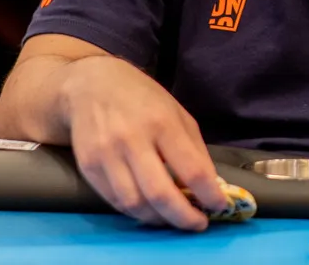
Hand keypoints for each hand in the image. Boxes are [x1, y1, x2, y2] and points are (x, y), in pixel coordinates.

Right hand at [64, 56, 225, 228]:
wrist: (91, 86)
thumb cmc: (142, 98)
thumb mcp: (177, 112)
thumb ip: (194, 149)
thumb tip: (210, 185)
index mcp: (162, 122)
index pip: (191, 169)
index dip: (209, 194)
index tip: (219, 206)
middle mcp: (133, 139)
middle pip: (160, 193)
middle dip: (183, 217)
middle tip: (197, 223)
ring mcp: (107, 154)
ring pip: (135, 203)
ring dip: (159, 219)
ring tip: (173, 217)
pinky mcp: (89, 166)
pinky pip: (115, 201)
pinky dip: (136, 211)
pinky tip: (150, 209)